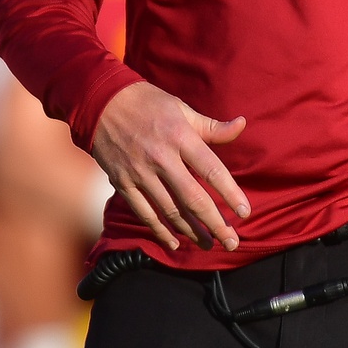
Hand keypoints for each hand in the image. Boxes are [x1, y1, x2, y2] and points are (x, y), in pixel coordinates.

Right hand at [90, 82, 249, 251]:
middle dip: (214, 223)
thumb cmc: (148, 104)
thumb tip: (242, 125)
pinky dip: (160, 231)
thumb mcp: (182, 109)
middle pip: (192, 198)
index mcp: (180, 136)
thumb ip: (212, 127)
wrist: (101, 102)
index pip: (211, 170)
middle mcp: (161, 157)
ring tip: (209, 244)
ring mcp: (140, 172)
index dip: (230, 193)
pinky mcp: (123, 182)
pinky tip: (175, 243)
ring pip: (169, 211)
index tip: (245, 212)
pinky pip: (144, 213)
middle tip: (232, 242)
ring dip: (191, 231)